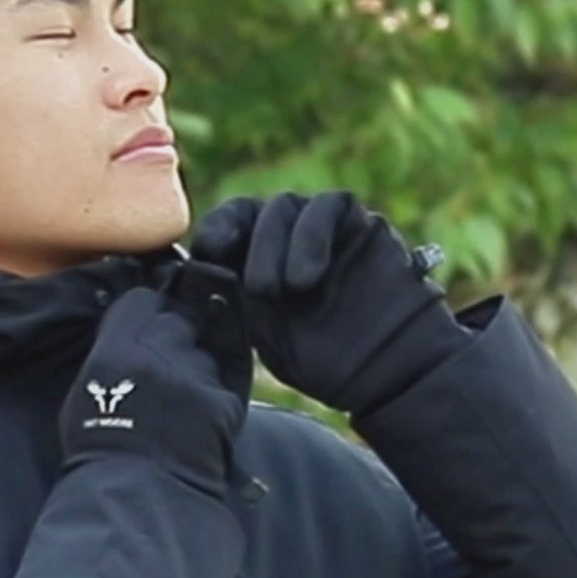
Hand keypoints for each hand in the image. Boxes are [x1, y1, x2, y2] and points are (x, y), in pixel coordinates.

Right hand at [60, 263, 253, 499]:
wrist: (132, 497)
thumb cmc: (97, 454)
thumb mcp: (83, 398)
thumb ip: (107, 361)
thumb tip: (121, 345)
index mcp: (117, 347)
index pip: (143, 301)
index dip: (147, 314)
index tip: (147, 329)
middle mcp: (158, 351)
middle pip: (179, 322)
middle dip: (176, 341)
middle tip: (169, 372)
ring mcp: (193, 375)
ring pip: (204, 358)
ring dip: (197, 376)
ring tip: (182, 413)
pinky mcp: (220, 401)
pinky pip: (220, 393)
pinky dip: (213, 410)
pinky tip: (198, 433)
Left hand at [191, 190, 460, 418]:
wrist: (387, 371)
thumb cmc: (324, 363)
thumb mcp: (263, 335)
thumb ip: (232, 302)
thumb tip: (189, 280)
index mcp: (256, 263)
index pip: (226, 229)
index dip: (214, 233)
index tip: (206, 256)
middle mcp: (286, 242)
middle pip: (251, 211)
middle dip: (246, 242)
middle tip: (258, 289)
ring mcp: (323, 231)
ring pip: (286, 206)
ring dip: (278, 244)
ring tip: (290, 290)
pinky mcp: (361, 224)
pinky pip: (329, 206)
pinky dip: (312, 234)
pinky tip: (309, 276)